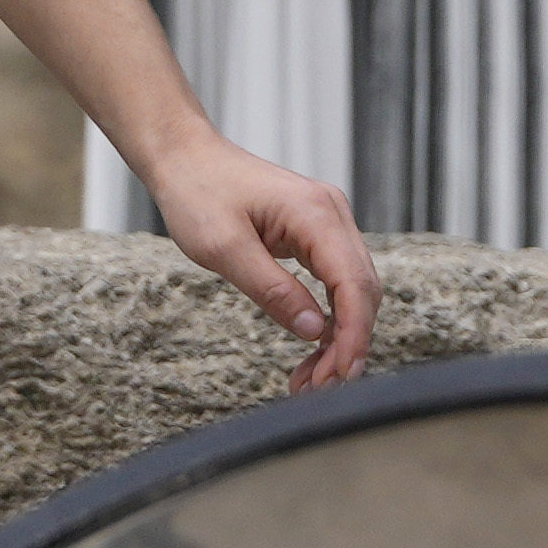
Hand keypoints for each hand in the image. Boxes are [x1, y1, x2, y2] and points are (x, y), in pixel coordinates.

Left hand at [134, 132, 379, 386]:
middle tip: (320, 390)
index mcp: (315, 213)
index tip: (341, 375)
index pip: (354, 284)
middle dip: (348, 344)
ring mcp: (328, 222)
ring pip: (353, 291)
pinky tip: (311, 350)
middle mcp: (332, 214)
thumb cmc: (196, 193)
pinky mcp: (316, 234)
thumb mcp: (223, 248)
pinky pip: (335, 282)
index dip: (353, 334)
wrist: (184, 157)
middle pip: (362, 291)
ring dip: (338, 337)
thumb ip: (271, 289)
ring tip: (312, 381)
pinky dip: (327, 319)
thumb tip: (314, 331)